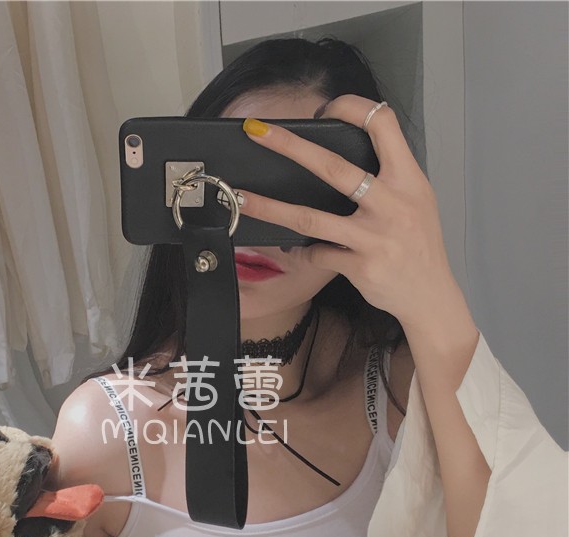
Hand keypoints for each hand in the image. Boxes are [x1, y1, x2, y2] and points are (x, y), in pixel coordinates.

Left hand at [239, 95, 469, 334]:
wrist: (430, 294)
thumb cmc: (417, 243)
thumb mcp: (415, 199)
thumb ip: (386, 177)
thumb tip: (336, 155)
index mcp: (408, 178)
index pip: (382, 123)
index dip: (351, 107)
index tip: (323, 110)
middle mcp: (392, 204)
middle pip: (332, 166)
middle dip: (289, 146)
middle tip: (258, 132)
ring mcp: (375, 237)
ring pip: (310, 217)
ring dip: (269, 207)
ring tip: (242, 198)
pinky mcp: (360, 265)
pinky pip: (318, 254)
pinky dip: (302, 252)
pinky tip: (295, 250)